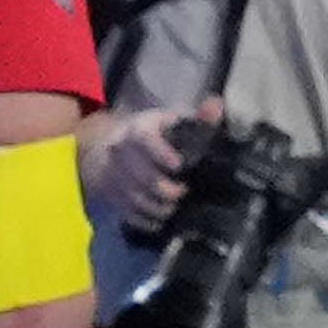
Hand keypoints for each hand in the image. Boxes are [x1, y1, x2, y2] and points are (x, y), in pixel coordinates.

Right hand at [80, 103, 203, 240]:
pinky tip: (159, 222)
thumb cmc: (154, 135)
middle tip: (183, 193)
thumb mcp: (174, 121)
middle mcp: (121, 151)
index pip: (144, 138)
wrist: (110, 147)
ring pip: (134, 197)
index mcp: (139, 128)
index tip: (178, 166)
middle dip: (165, 189)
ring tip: (173, 209)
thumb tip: (217, 106)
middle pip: (141, 175)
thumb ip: (199, 118)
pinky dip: (144, 220)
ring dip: (157, 207)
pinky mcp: (110, 194)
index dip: (160, 152)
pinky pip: (126, 212)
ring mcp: (113, 174)